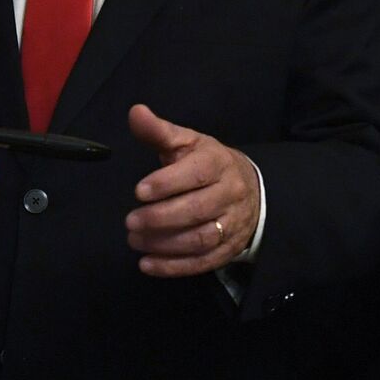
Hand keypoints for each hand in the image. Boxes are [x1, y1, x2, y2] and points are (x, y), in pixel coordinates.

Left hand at [125, 104, 259, 276]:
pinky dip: (174, 267)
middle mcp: (230, 194)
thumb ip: (158, 131)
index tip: (139, 191)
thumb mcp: (186, 142)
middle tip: (130, 222)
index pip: (196, 174)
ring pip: (200, 239)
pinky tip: (147, 264)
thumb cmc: (207, 164)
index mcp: (218, 163)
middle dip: (160, 218)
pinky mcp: (228, 249)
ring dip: (164, 244)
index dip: (167, 183)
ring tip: (135, 240)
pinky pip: (203, 262)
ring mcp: (232, 224)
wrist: (249, 189)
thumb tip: (135, 112)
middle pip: (197, 210)